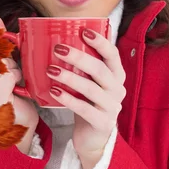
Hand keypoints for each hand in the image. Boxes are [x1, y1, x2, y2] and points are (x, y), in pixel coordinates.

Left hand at [46, 25, 125, 158]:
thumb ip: (84, 66)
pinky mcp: (102, 123)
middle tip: (58, 48)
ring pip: (91, 89)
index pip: (112, 54)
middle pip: (100, 69)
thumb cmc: (89, 103)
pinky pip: (84, 109)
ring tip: (50, 70)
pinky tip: (54, 92)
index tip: (84, 31)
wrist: (93, 137)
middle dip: (79, 57)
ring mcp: (112, 107)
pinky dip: (68, 99)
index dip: (100, 42)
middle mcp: (118, 89)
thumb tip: (61, 40)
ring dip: (69, 77)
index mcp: (117, 75)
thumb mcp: (91, 83)